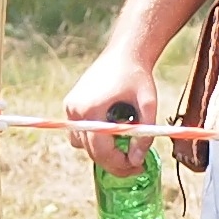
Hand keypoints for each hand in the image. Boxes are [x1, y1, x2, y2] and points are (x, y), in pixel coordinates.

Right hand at [63, 43, 158, 175]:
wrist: (125, 52)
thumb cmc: (137, 76)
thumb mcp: (148, 104)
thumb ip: (144, 134)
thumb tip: (137, 160)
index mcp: (92, 109)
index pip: (101, 150)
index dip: (119, 163)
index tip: (137, 166)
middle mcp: (75, 110)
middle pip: (92, 150)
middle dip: (114, 161)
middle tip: (135, 164)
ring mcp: (70, 107)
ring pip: (84, 145)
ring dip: (103, 151)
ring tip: (125, 147)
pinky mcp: (71, 105)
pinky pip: (80, 133)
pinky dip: (95, 139)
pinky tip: (113, 133)